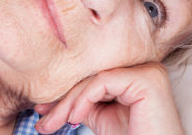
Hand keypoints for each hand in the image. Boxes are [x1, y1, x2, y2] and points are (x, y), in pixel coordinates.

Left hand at [33, 62, 183, 134]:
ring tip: (54, 123)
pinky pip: (103, 82)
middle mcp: (145, 67)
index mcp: (137, 74)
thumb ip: (85, 103)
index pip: (95, 78)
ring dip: (69, 103)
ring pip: (95, 79)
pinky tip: (75, 117)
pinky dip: (83, 99)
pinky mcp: (146, 79)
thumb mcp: (103, 118)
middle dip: (63, 101)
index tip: (43, 111)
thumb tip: (54, 99)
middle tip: (43, 122)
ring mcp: (148, 71)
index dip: (67, 95)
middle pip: (93, 78)